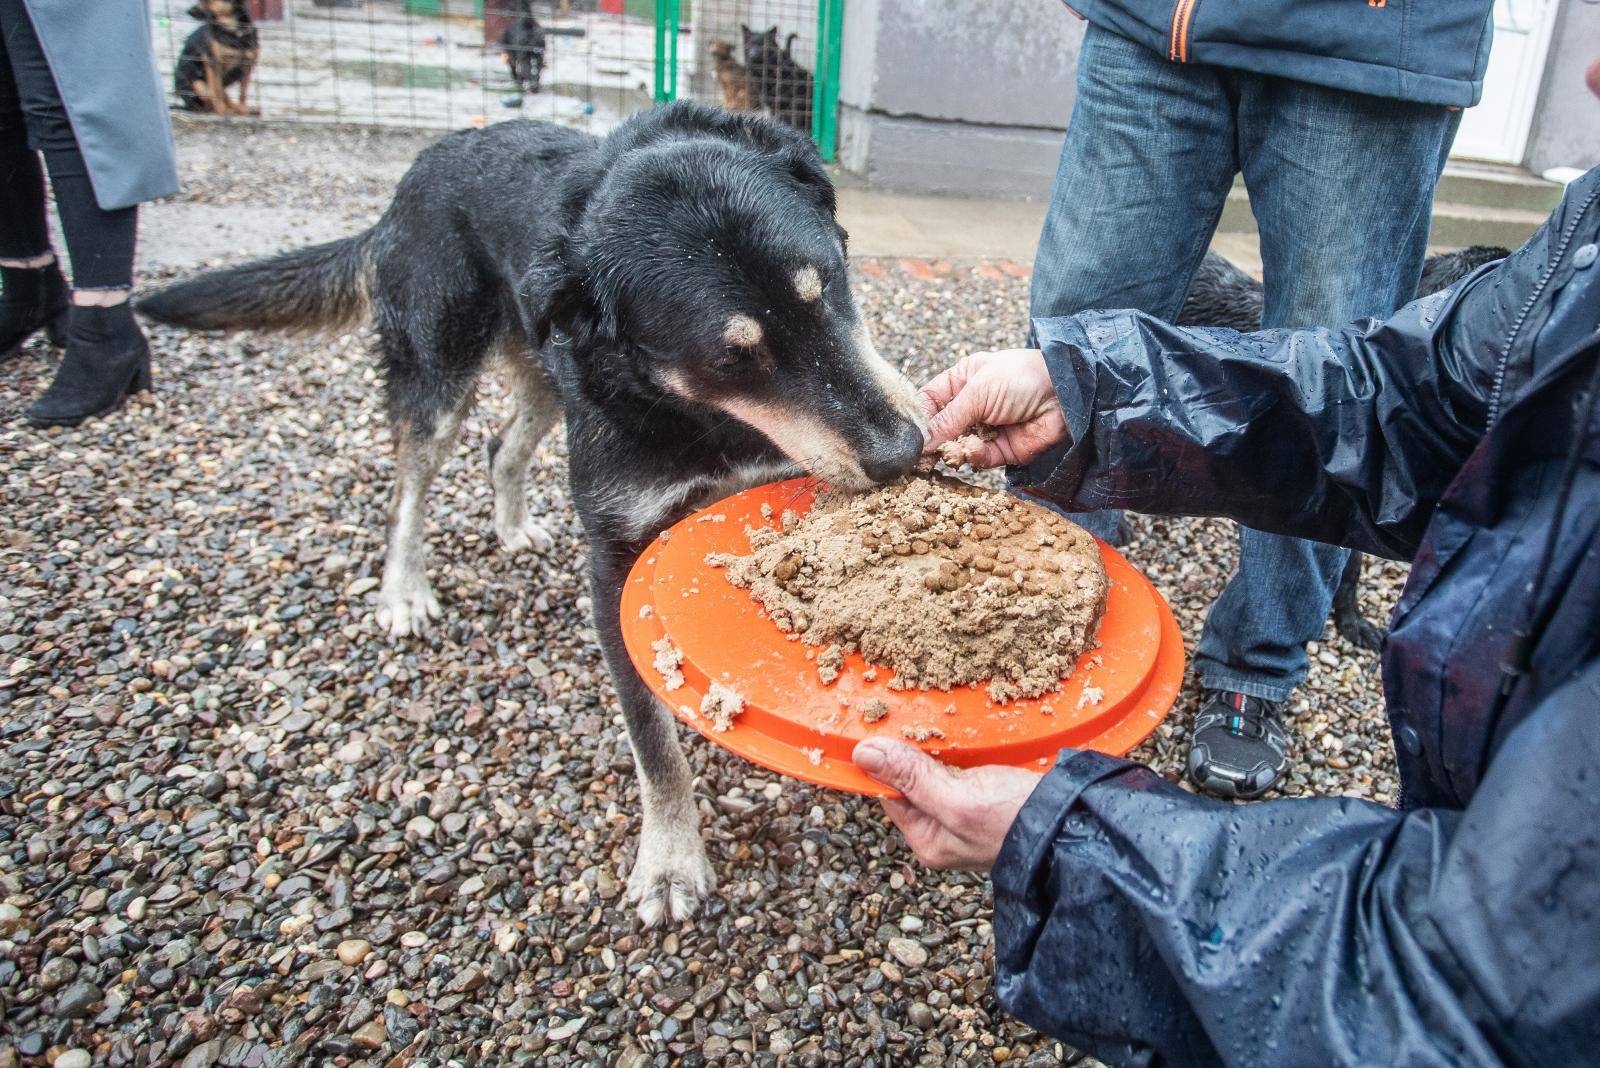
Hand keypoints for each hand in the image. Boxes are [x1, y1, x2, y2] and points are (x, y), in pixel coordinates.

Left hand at [853, 738, 1042, 870]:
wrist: (1075, 822)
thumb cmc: (1016, 820)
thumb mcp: (957, 799)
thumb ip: (911, 778)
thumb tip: (863, 754)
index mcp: (928, 839)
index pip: (891, 792)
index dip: (887, 761)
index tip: (886, 727)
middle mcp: (944, 829)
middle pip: (913, 779)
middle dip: (916, 750)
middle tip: (924, 723)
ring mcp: (968, 811)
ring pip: (938, 768)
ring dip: (940, 746)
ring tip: (947, 729)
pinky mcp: (991, 794)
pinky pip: (965, 767)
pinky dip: (964, 749)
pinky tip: (970, 738)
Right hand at [919, 349, 1068, 468]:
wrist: (1066, 393)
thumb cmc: (1021, 377)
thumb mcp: (978, 392)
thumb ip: (948, 419)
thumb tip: (921, 444)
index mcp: (962, 381)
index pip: (930, 402)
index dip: (918, 419)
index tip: (907, 435)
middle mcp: (972, 405)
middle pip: (941, 429)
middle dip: (932, 442)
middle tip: (920, 457)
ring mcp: (987, 428)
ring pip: (957, 447)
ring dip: (952, 451)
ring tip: (951, 453)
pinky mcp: (1002, 449)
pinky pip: (979, 458)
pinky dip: (974, 456)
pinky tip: (972, 450)